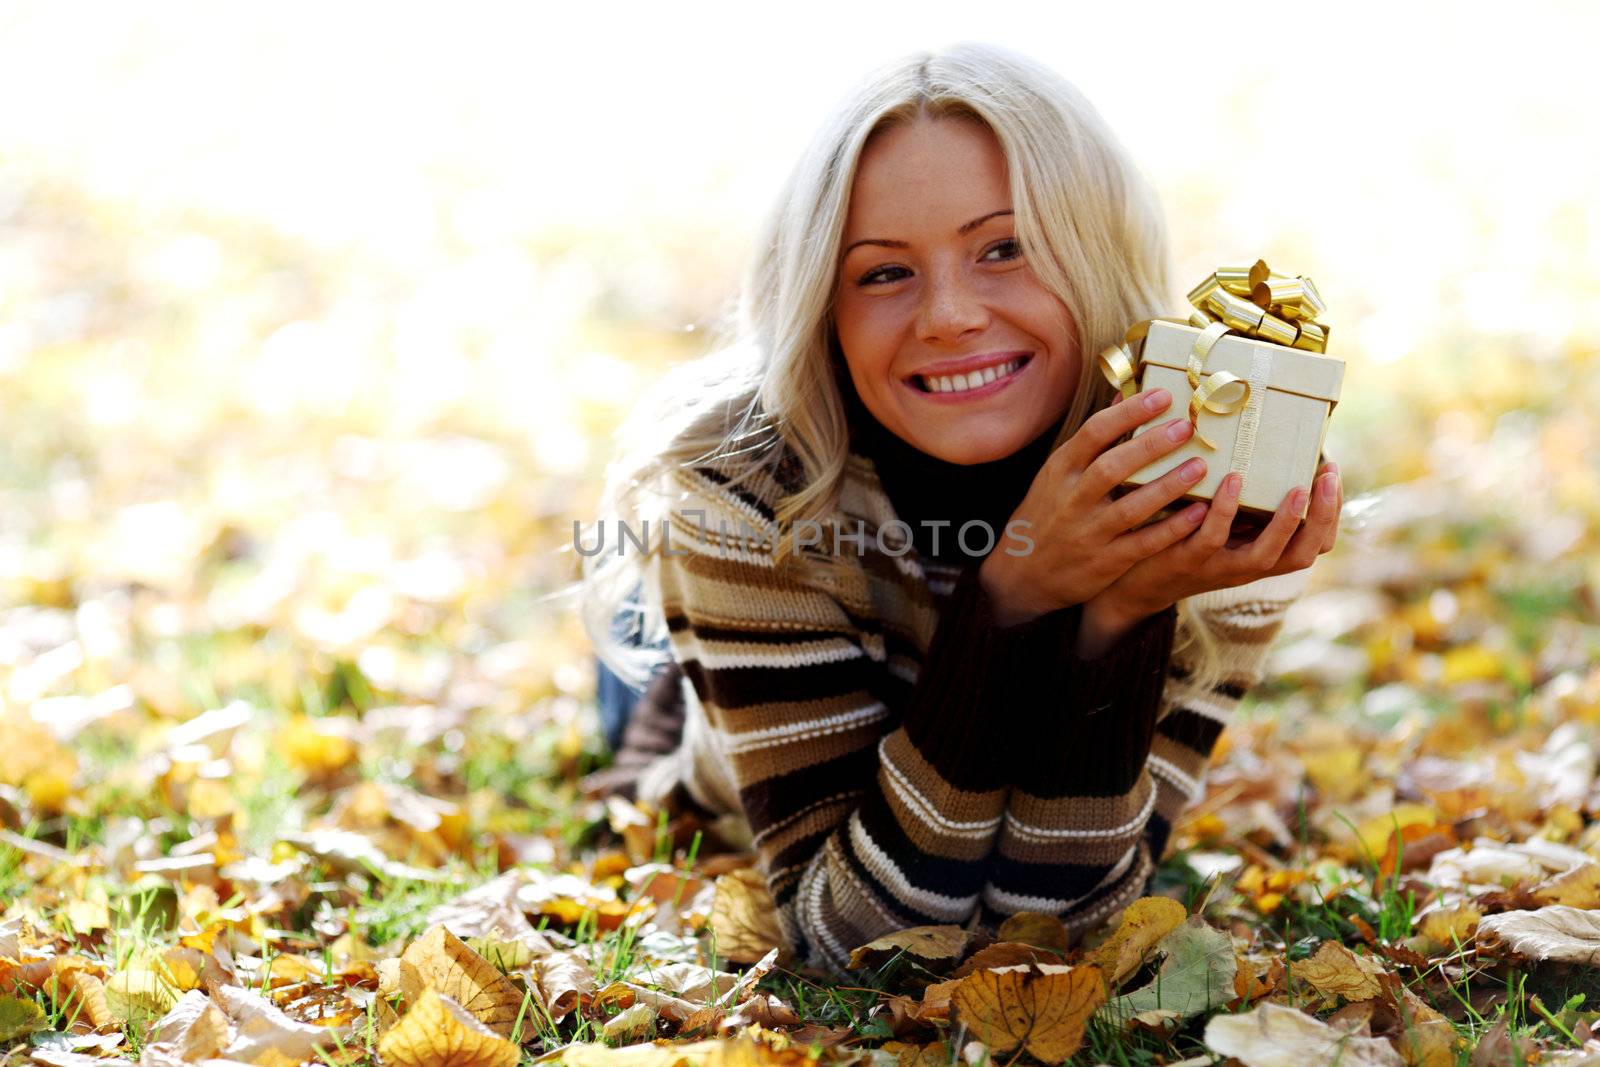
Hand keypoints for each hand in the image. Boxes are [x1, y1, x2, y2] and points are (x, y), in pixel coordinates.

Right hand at [979, 387, 1215, 627]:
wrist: (1021, 574)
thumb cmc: (1046, 515)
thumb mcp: (1056, 475)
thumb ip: (1090, 441)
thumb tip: (1122, 397)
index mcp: (1060, 472)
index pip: (1093, 433)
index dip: (1129, 413)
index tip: (1162, 396)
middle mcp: (1072, 500)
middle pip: (1112, 467)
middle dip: (1151, 446)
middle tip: (1186, 428)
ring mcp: (1088, 533)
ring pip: (1131, 507)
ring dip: (1168, 486)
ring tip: (1200, 466)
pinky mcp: (1105, 563)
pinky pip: (1143, 543)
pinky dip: (1172, 529)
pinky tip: (1198, 513)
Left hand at [1076, 459, 1343, 653]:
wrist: (1128, 578)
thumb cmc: (1178, 535)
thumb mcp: (1217, 520)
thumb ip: (1239, 494)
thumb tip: (1254, 435)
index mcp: (1260, 552)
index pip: (1313, 544)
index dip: (1331, 515)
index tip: (1333, 475)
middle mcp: (1247, 566)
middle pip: (1303, 553)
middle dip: (1323, 517)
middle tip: (1328, 477)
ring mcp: (1217, 567)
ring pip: (1265, 556)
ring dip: (1285, 522)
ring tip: (1298, 488)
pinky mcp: (1185, 560)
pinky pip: (1210, 540)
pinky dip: (1224, 512)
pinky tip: (1231, 481)